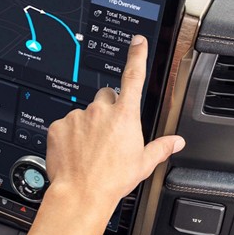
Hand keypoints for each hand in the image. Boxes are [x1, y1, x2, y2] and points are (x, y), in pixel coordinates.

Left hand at [45, 35, 184, 212]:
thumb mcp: (143, 163)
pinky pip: (65, 124)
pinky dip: (69, 134)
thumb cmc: (112, 179)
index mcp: (124, 116)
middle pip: (105, 96)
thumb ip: (161, 147)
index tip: (136, 42)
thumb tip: (176, 141)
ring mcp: (77, 116)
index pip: (133, 77)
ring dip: (87, 124)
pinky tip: (74, 150)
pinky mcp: (57, 125)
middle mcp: (99, 110)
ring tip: (90, 148)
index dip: (136, 56)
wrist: (81, 192)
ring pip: (83, 113)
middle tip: (108, 132)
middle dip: (108, 108)